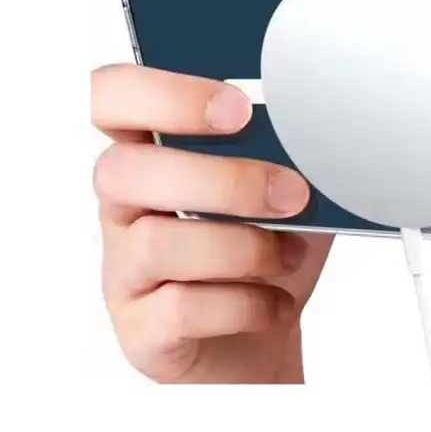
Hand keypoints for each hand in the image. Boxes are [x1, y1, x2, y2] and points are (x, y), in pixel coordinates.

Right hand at [91, 64, 330, 382]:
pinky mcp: (141, 330)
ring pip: (154, 242)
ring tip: (289, 254)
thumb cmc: (265, 248)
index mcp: (151, 150)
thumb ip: (285, 152)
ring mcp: (124, 270)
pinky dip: (245, 303)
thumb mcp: (282, 187)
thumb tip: (318, 127)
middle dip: (221, 179)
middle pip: (123, 170)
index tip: (236, 107)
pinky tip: (274, 302)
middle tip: (290, 193)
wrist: (262, 337)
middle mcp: (124, 206)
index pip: (112, 97)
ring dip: (242, 246)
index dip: (162, 94)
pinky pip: (180, 309)